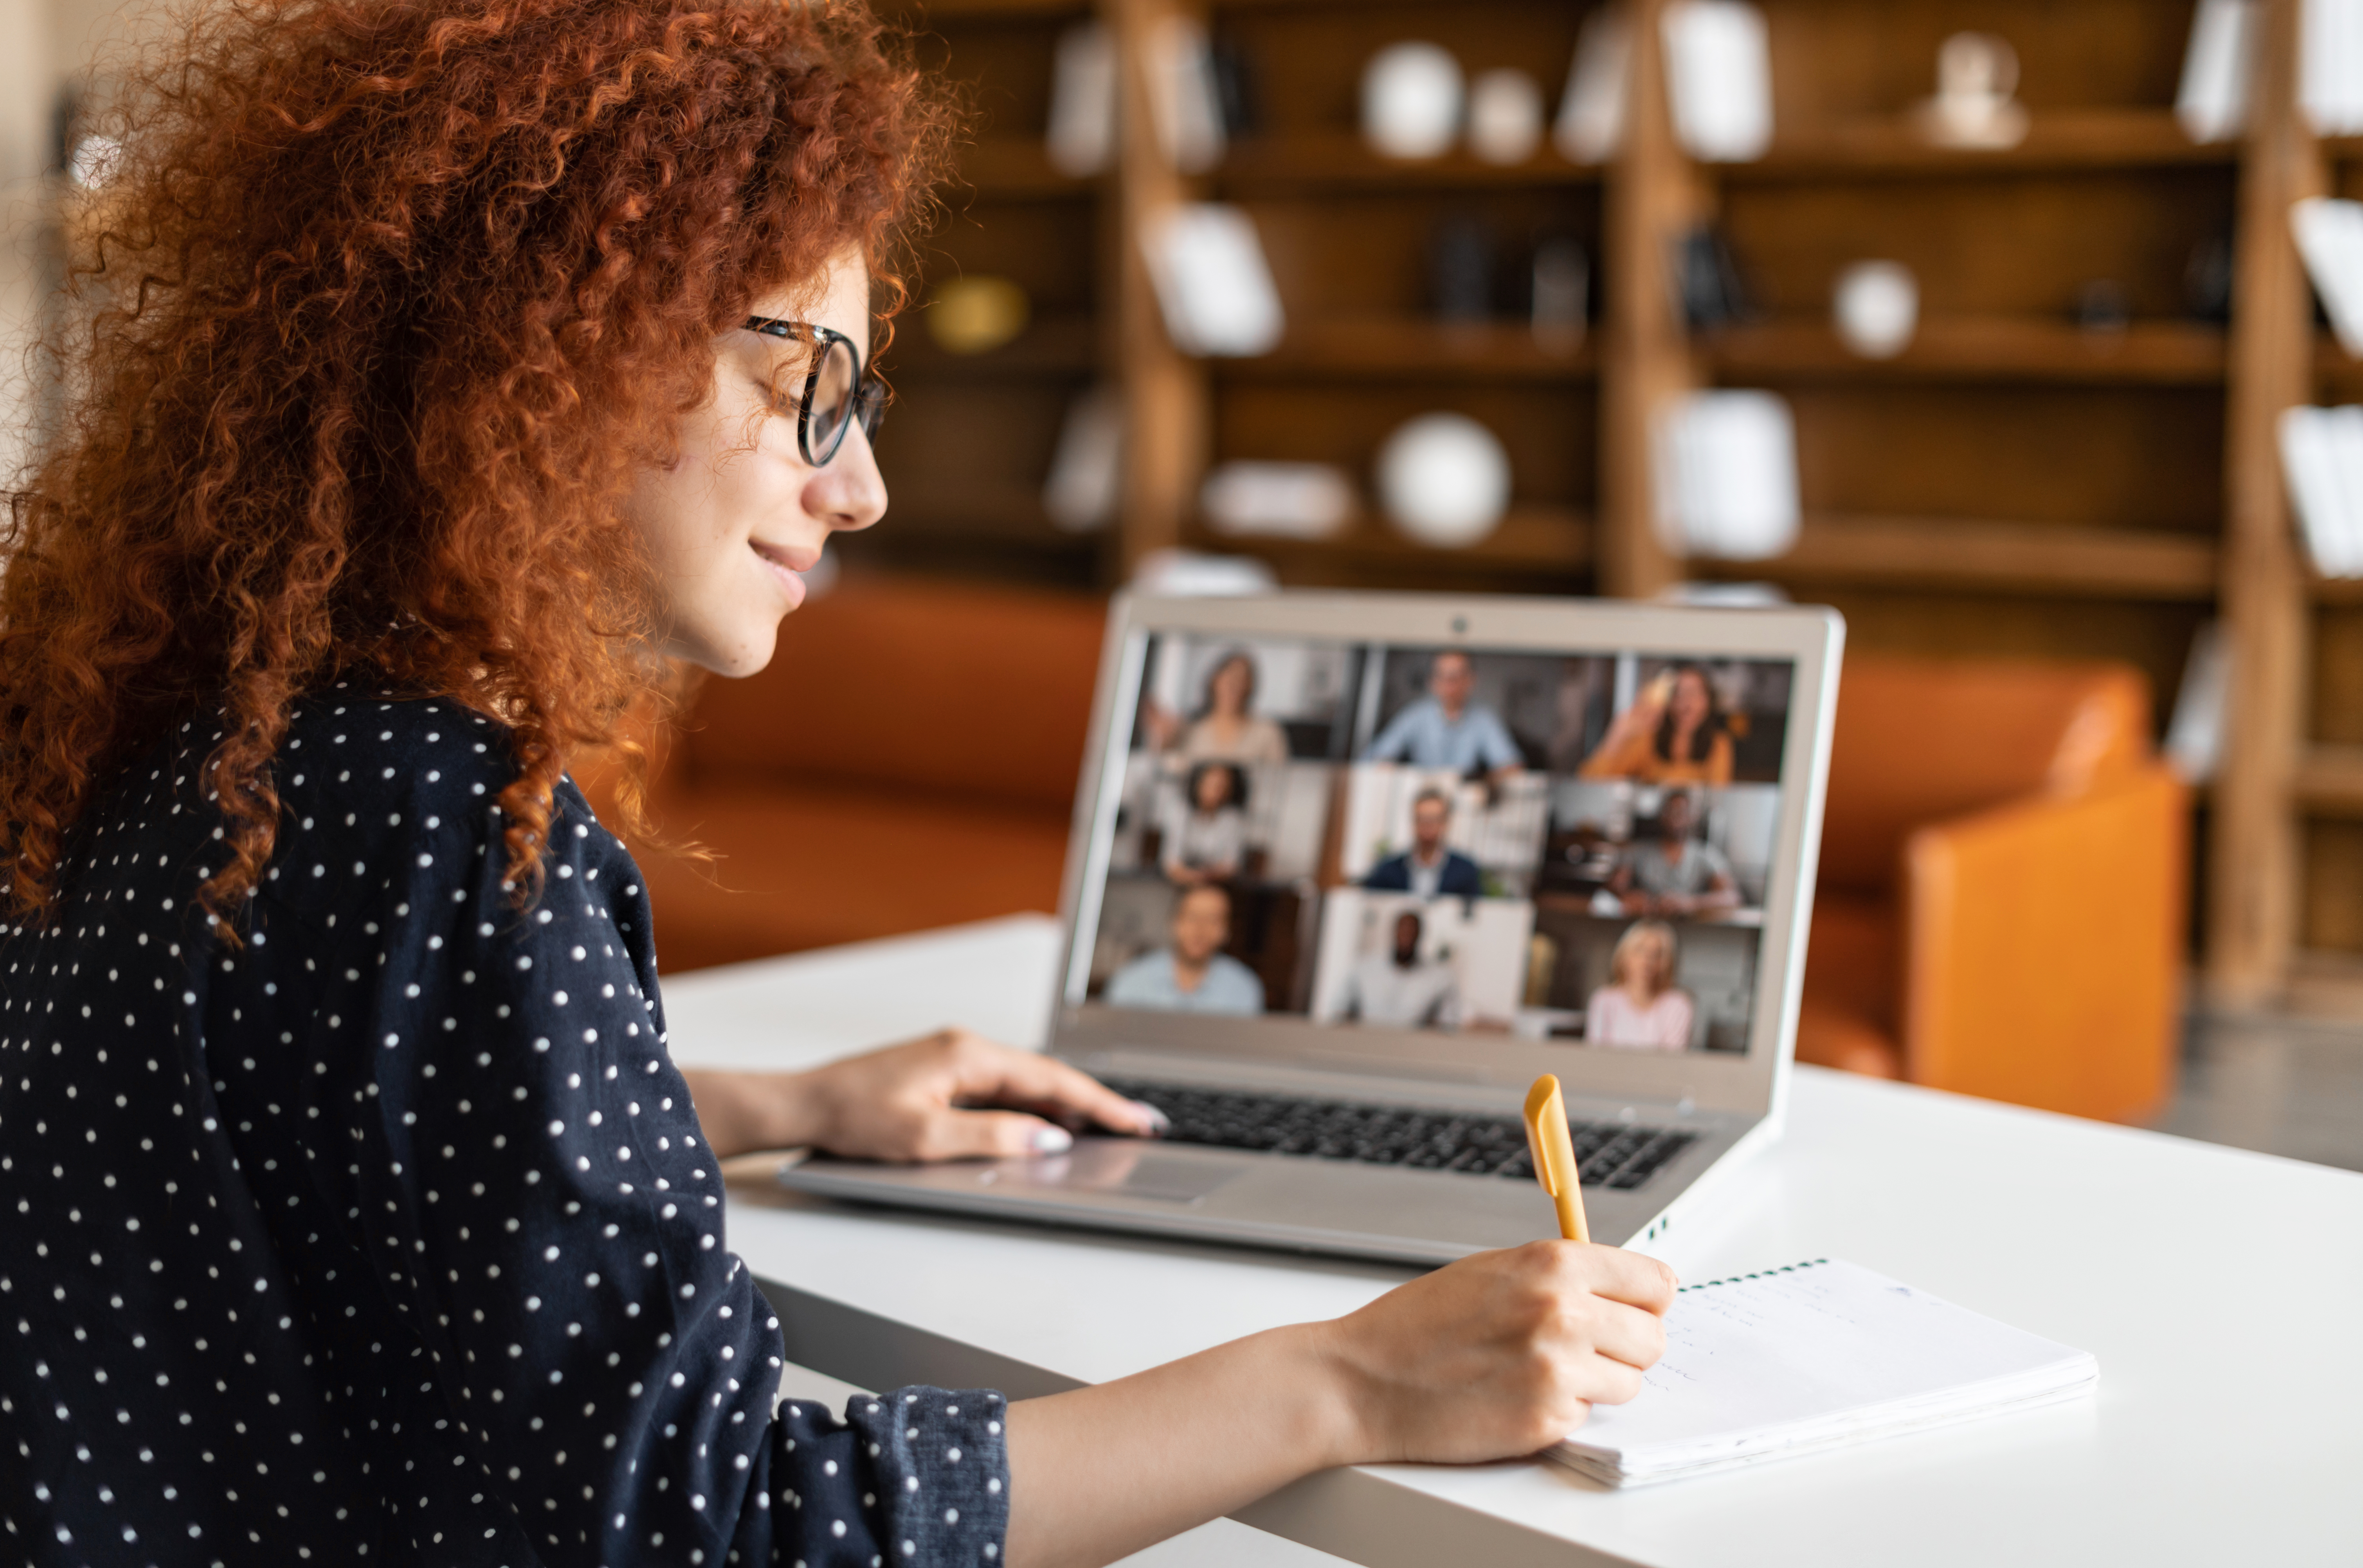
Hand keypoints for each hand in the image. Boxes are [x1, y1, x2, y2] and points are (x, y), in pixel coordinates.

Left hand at [791, 1028, 1164, 1162]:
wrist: (805, 1104)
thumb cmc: (852, 1117)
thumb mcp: (925, 1138)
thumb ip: (991, 1137)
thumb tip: (1047, 1138)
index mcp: (968, 1054)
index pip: (1052, 1079)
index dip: (1100, 1103)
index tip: (1136, 1120)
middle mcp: (966, 1047)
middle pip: (1046, 1076)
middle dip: (1094, 1101)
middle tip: (1137, 1125)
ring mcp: (955, 1057)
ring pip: (1026, 1081)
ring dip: (1065, 1105)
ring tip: (1105, 1128)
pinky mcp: (944, 1071)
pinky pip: (1003, 1087)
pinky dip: (1033, 1105)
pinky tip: (1048, 1124)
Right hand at [1317, 1241, 1676, 1464]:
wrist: (1363, 1379)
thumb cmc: (1419, 1324)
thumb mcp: (1493, 1270)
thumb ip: (1560, 1274)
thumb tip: (1620, 1286)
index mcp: (1553, 1264)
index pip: (1655, 1282)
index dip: (1644, 1301)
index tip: (1632, 1311)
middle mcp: (1564, 1312)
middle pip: (1653, 1338)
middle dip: (1625, 1347)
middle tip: (1584, 1350)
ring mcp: (1558, 1369)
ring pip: (1630, 1383)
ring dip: (1597, 1383)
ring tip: (1541, 1372)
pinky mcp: (1546, 1420)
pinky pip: (1588, 1417)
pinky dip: (1562, 1412)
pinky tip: (1517, 1396)